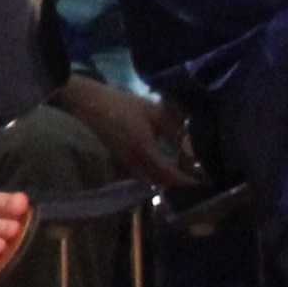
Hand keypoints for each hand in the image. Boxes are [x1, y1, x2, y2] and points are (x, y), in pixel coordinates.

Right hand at [50, 72, 195, 191]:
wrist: (85, 103)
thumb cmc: (118, 104)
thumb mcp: (150, 110)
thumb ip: (172, 126)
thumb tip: (190, 141)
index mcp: (144, 149)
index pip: (169, 174)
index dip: (186, 181)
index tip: (202, 182)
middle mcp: (134, 162)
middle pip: (159, 181)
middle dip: (177, 183)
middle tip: (193, 177)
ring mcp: (123, 163)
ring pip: (148, 179)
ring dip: (163, 179)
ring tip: (179, 172)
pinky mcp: (117, 160)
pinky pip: (138, 174)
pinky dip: (151, 174)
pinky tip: (159, 164)